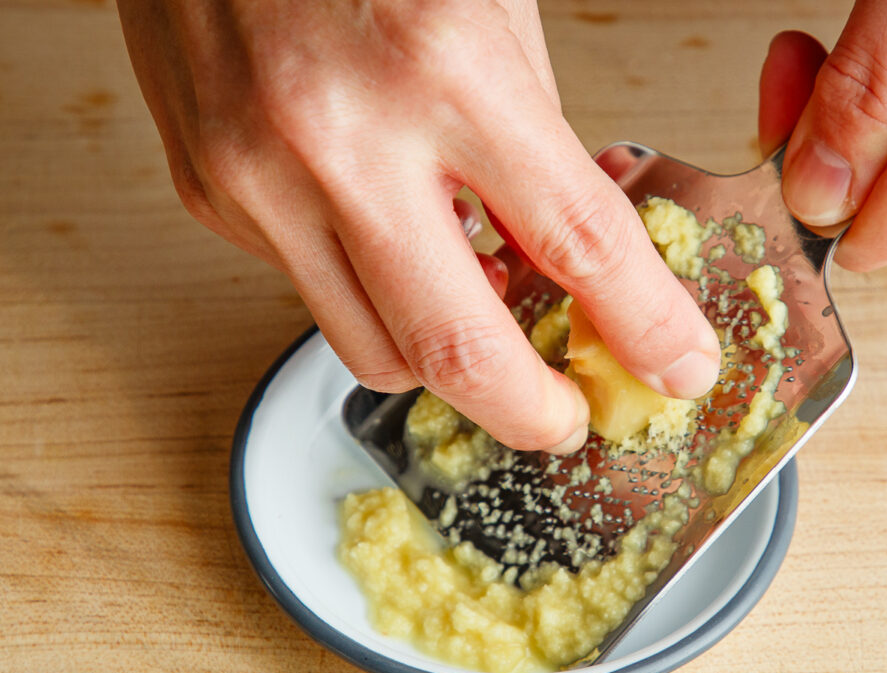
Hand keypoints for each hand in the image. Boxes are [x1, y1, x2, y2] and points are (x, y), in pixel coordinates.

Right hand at [117, 0, 720, 452]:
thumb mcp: (491, 12)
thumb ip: (531, 145)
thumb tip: (563, 257)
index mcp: (447, 68)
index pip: (579, 241)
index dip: (644, 326)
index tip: (677, 368)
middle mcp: (341, 136)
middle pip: (456, 349)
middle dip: (530, 411)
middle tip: (564, 417)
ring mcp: (259, 176)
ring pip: (373, 351)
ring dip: (443, 359)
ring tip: (476, 311)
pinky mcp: (209, 194)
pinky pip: (311, 289)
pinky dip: (369, 288)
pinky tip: (387, 236)